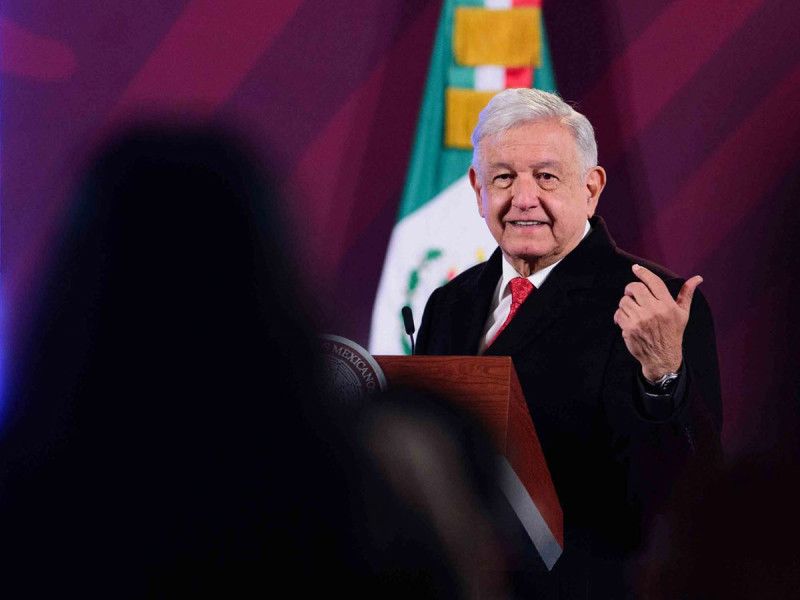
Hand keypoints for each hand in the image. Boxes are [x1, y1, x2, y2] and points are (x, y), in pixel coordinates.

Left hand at [613, 264, 702, 380]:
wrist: (662, 358)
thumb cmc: (672, 333)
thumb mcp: (683, 314)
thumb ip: (687, 294)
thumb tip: (697, 278)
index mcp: (668, 305)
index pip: (654, 282)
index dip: (643, 272)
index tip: (636, 268)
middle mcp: (654, 311)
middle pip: (635, 288)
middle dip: (631, 288)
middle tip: (631, 293)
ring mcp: (641, 320)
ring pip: (624, 300)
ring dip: (625, 303)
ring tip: (632, 310)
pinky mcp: (630, 329)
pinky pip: (618, 314)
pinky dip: (619, 315)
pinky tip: (626, 320)